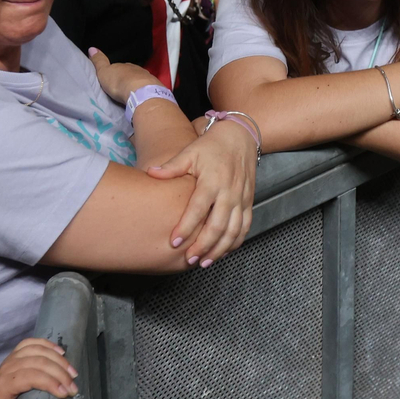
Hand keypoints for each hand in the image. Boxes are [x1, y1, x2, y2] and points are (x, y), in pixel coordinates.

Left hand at [0, 338, 75, 398]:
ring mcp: (12, 358)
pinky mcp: (15, 354)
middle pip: (38, 362)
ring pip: (38, 350)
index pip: (30, 376)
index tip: (65, 393)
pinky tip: (61, 352)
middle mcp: (8, 367)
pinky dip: (48, 345)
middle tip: (73, 387)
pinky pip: (32, 342)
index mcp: (3, 384)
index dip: (49, 382)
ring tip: (72, 372)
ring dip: (58, 360)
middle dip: (59, 373)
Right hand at [86, 47, 161, 103]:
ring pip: (139, 79)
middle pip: (130, 73)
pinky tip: (141, 95)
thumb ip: (99, 61)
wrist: (139, 92)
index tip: (113, 78)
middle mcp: (136, 69)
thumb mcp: (104, 72)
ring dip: (135, 84)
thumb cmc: (118, 82)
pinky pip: (147, 87)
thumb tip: (91, 47)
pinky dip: (143, 90)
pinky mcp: (153, 87)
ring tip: (131, 93)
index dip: (116, 72)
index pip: (119, 67)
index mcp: (124, 65)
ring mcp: (146, 77)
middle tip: (122, 87)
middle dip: (126, 78)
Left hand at [146, 117, 256, 264]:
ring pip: (233, 231)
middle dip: (203, 246)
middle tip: (188, 259)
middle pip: (218, 226)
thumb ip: (172, 166)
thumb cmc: (212, 145)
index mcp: (213, 181)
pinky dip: (235, 242)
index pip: (198, 209)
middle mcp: (229, 192)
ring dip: (220, 249)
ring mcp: (241, 199)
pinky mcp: (249, 202)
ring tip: (205, 262)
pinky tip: (224, 251)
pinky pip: (245, 226)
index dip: (186, 227)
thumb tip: (150, 174)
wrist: (241, 136)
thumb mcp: (190, 151)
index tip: (174, 242)